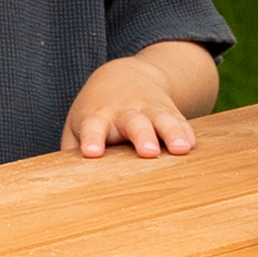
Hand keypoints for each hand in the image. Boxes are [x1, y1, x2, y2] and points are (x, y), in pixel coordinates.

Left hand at [65, 56, 202, 160]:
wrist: (126, 75)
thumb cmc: (97, 112)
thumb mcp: (78, 125)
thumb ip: (73, 150)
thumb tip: (64, 181)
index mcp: (98, 117)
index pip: (93, 127)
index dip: (93, 139)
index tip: (92, 152)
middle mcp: (124, 112)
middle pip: (134, 123)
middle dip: (142, 136)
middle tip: (148, 152)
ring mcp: (149, 109)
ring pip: (162, 119)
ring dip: (171, 133)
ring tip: (181, 149)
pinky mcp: (169, 111)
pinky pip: (179, 121)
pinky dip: (186, 132)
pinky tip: (193, 144)